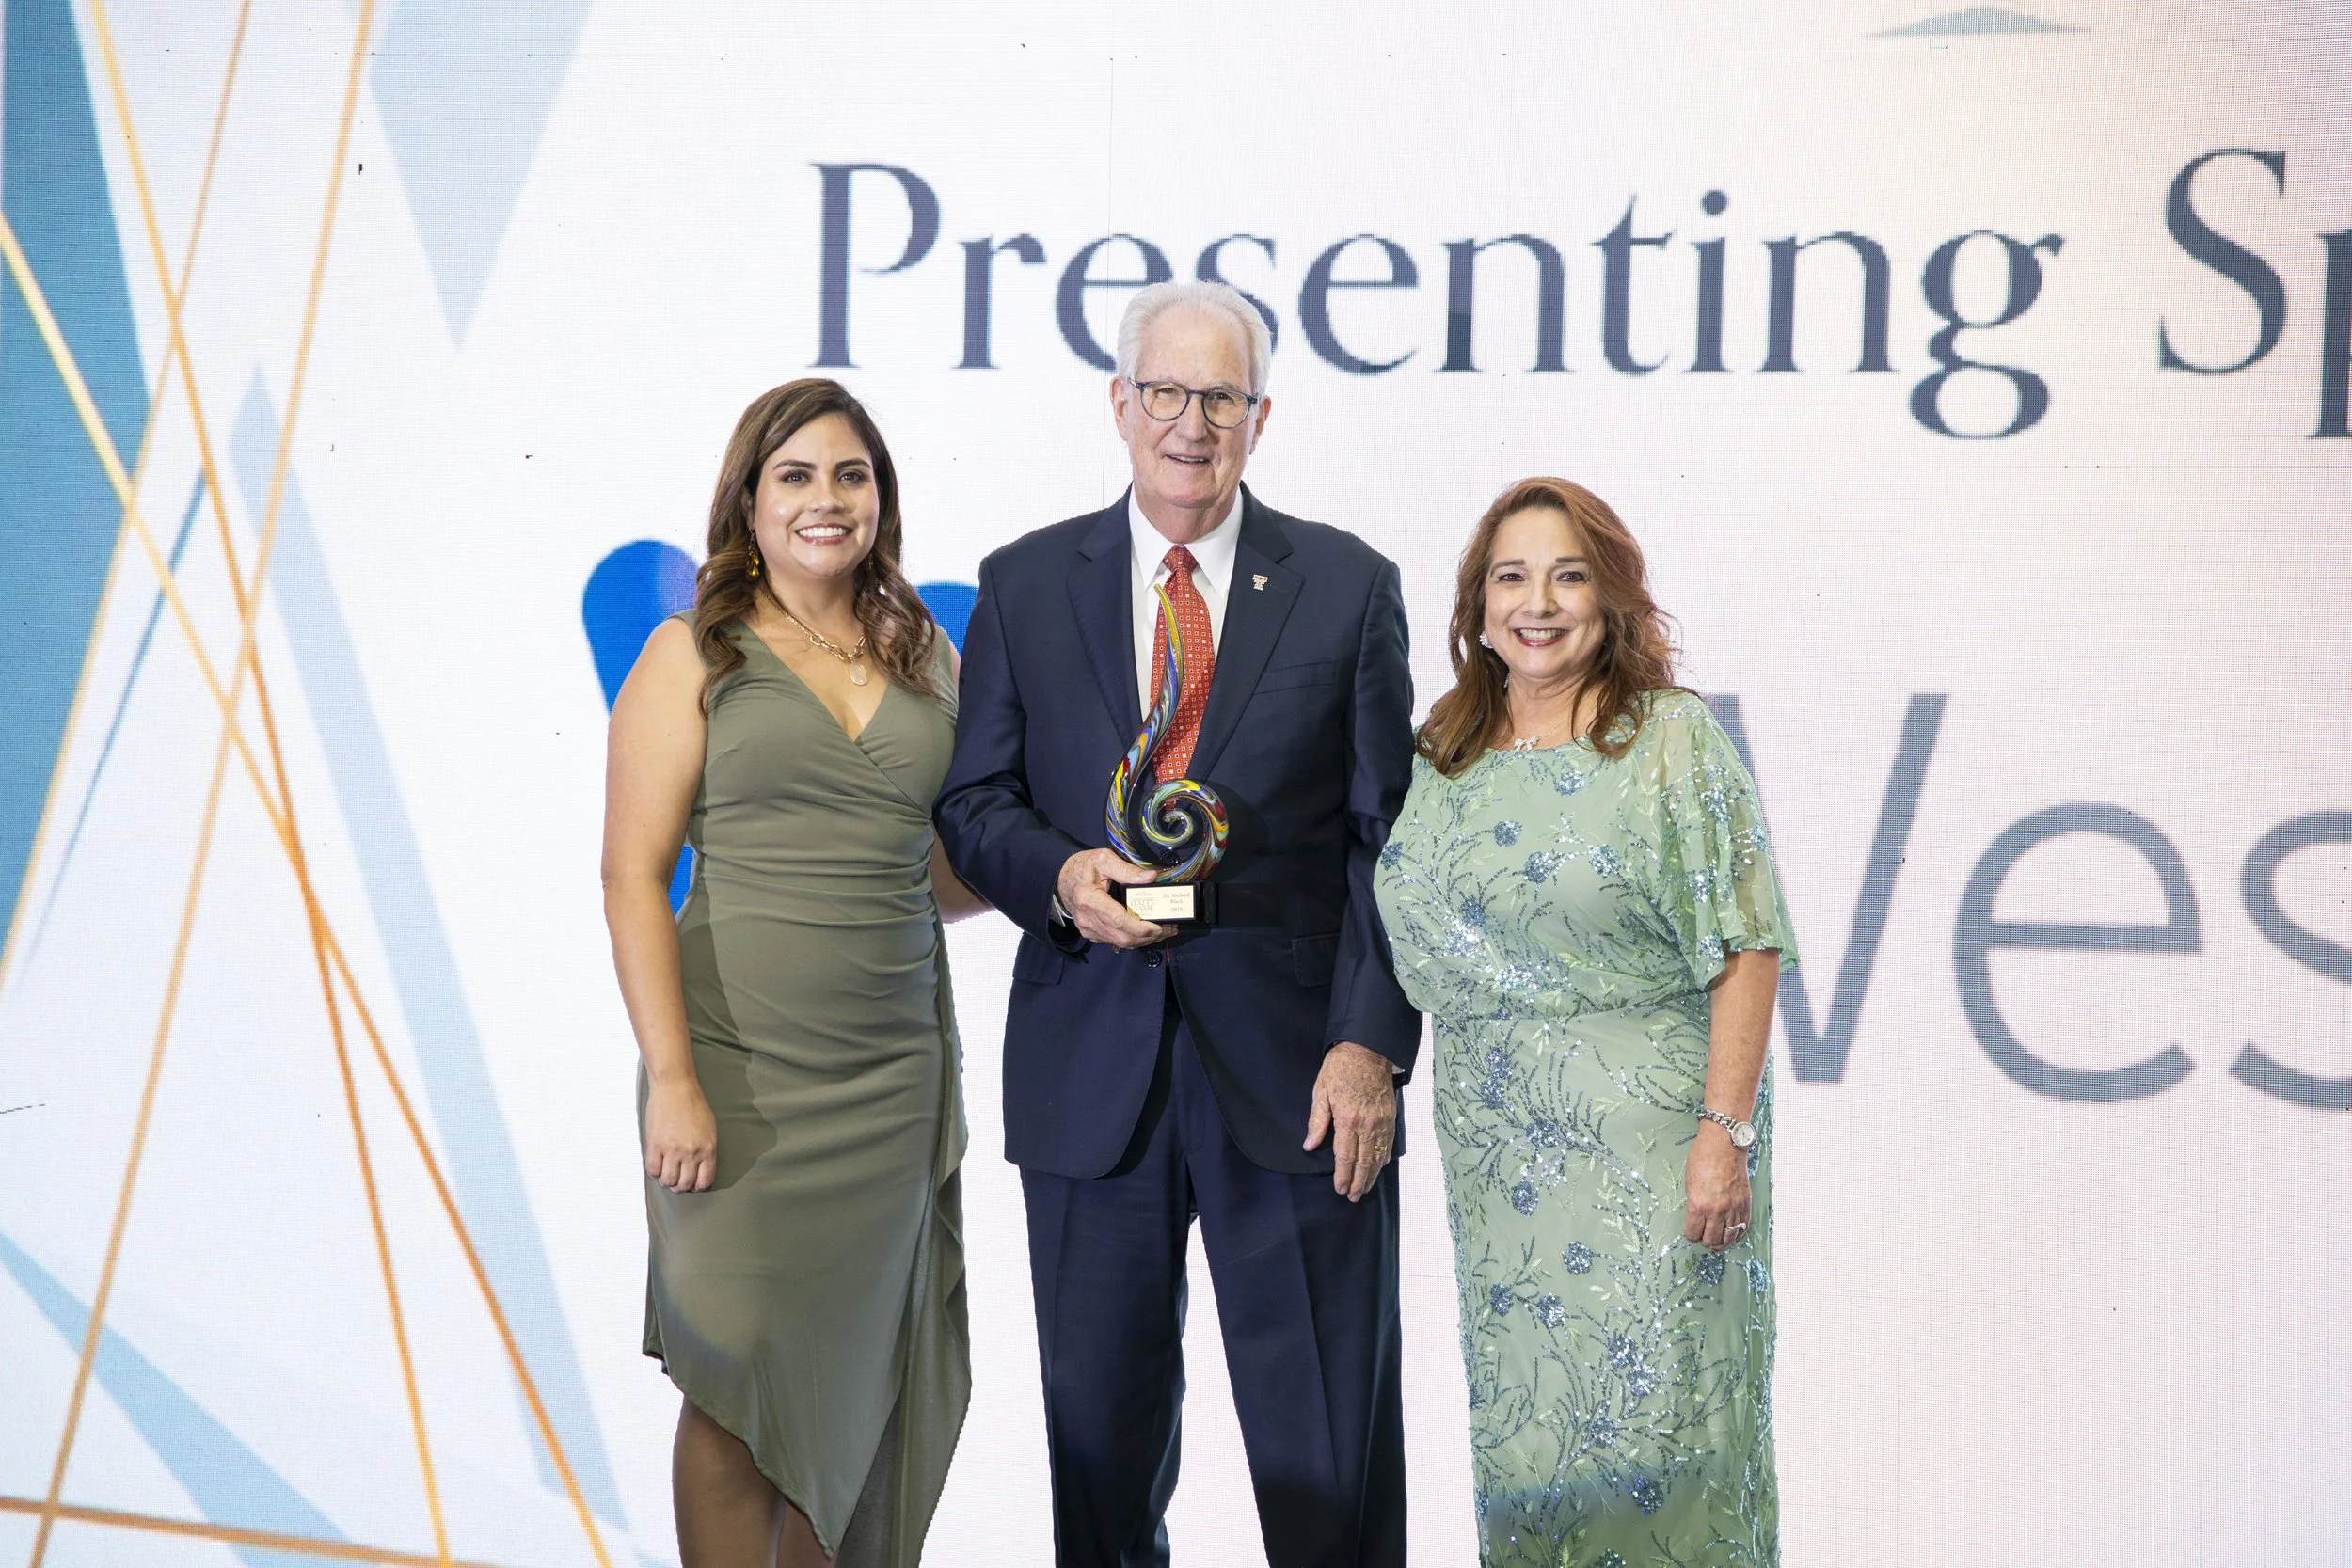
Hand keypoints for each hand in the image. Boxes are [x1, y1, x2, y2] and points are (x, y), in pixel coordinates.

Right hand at [645, 1076, 716, 1192]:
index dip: (697, 1186)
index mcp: (708, 1148)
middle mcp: (691, 1152)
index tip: (693, 1184)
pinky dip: (654, 1172)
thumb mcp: (709, 1128)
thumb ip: (706, 1149)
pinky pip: (653, 1169)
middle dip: (680, 1186)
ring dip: (666, 1181)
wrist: (675, 1087)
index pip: (704, 1180)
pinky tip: (657, 1165)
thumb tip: (700, 1168)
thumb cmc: (693, 1104)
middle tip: (677, 1181)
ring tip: (666, 1174)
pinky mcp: (656, 1144)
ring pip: (668, 1180)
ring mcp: (672, 1149)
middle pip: (685, 1184)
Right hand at [1057, 848, 1172, 948]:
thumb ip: (1127, 869)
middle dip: (1148, 937)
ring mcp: (1088, 929)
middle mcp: (1087, 919)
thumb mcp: (1104, 859)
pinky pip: (1114, 941)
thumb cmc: (1083, 867)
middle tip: (1169, 929)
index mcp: (1089, 899)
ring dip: (1143, 940)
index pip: (1118, 920)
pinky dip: (1132, 940)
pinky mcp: (1090, 933)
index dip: (1141, 927)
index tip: (1160, 926)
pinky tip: (1145, 932)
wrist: (1061, 879)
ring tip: (1162, 932)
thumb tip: (1151, 877)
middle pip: (1122, 937)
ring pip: (1120, 943)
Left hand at [1303, 1041, 1396, 1201]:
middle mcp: (1367, 1124)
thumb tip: (1310, 1145)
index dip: (1342, 1175)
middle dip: (1358, 1181)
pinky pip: (1388, 1143)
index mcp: (1347, 1119)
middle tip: (1352, 1196)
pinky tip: (1379, 1166)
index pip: (1345, 1156)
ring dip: (1371, 1174)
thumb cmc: (1340, 1068)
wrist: (1368, 1050)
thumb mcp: (1321, 1091)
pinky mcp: (1390, 1116)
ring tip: (1365, 1188)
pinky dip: (1383, 1158)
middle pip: (1363, 1161)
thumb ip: (1317, 1121)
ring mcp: (1381, 1121)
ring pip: (1378, 1155)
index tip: (1339, 1188)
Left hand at [1682, 1121, 1750, 1250]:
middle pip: (1711, 1239)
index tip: (1691, 1232)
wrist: (1724, 1144)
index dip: (1690, 1235)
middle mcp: (1717, 1210)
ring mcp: (1733, 1208)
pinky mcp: (1745, 1203)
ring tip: (1717, 1241)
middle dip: (1705, 1240)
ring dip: (1721, 1242)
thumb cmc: (1702, 1158)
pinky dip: (1737, 1233)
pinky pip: (1743, 1227)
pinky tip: (1732, 1233)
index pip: (1693, 1233)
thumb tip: (1696, 1218)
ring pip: (1728, 1238)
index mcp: (1698, 1204)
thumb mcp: (1689, 1182)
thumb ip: (1694, 1203)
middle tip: (1703, 1237)